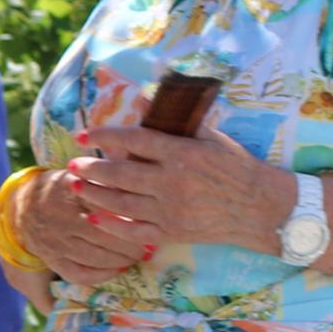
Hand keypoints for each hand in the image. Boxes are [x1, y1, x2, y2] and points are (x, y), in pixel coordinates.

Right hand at [15, 161, 155, 284]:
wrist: (25, 206)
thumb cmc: (66, 187)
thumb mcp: (81, 172)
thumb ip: (107, 170)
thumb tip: (136, 158)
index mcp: (73, 192)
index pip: (108, 207)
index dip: (132, 219)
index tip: (152, 222)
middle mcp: (63, 218)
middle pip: (105, 237)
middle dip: (133, 245)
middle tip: (150, 246)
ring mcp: (57, 241)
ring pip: (96, 258)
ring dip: (122, 260)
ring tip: (139, 256)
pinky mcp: (53, 260)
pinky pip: (80, 274)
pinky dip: (102, 275)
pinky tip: (118, 269)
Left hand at [69, 114, 300, 254]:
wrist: (261, 208)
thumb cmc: (237, 167)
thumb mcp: (212, 137)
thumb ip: (177, 121)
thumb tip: (143, 99)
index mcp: (182, 154)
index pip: (135, 141)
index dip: (105, 136)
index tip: (85, 134)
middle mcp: (173, 182)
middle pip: (121, 174)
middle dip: (91, 168)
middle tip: (71, 164)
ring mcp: (171, 210)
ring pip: (122, 202)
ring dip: (94, 194)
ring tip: (75, 186)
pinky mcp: (173, 232)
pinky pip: (135, 230)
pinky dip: (112, 224)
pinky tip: (95, 216)